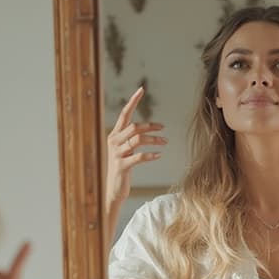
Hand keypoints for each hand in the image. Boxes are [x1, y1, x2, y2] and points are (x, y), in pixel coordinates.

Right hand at [106, 87, 166, 206]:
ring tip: (165, 142)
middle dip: (150, 126)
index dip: (133, 101)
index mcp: (114, 135)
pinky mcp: (122, 166)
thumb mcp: (125, 150)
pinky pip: (139, 157)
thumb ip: (131, 138)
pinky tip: (159, 155)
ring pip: (138, 140)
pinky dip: (151, 155)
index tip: (141, 89)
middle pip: (134, 127)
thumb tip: (145, 128)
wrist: (113, 189)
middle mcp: (113, 142)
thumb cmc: (122, 168)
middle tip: (163, 128)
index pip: (124, 114)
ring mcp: (116, 154)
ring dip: (154, 140)